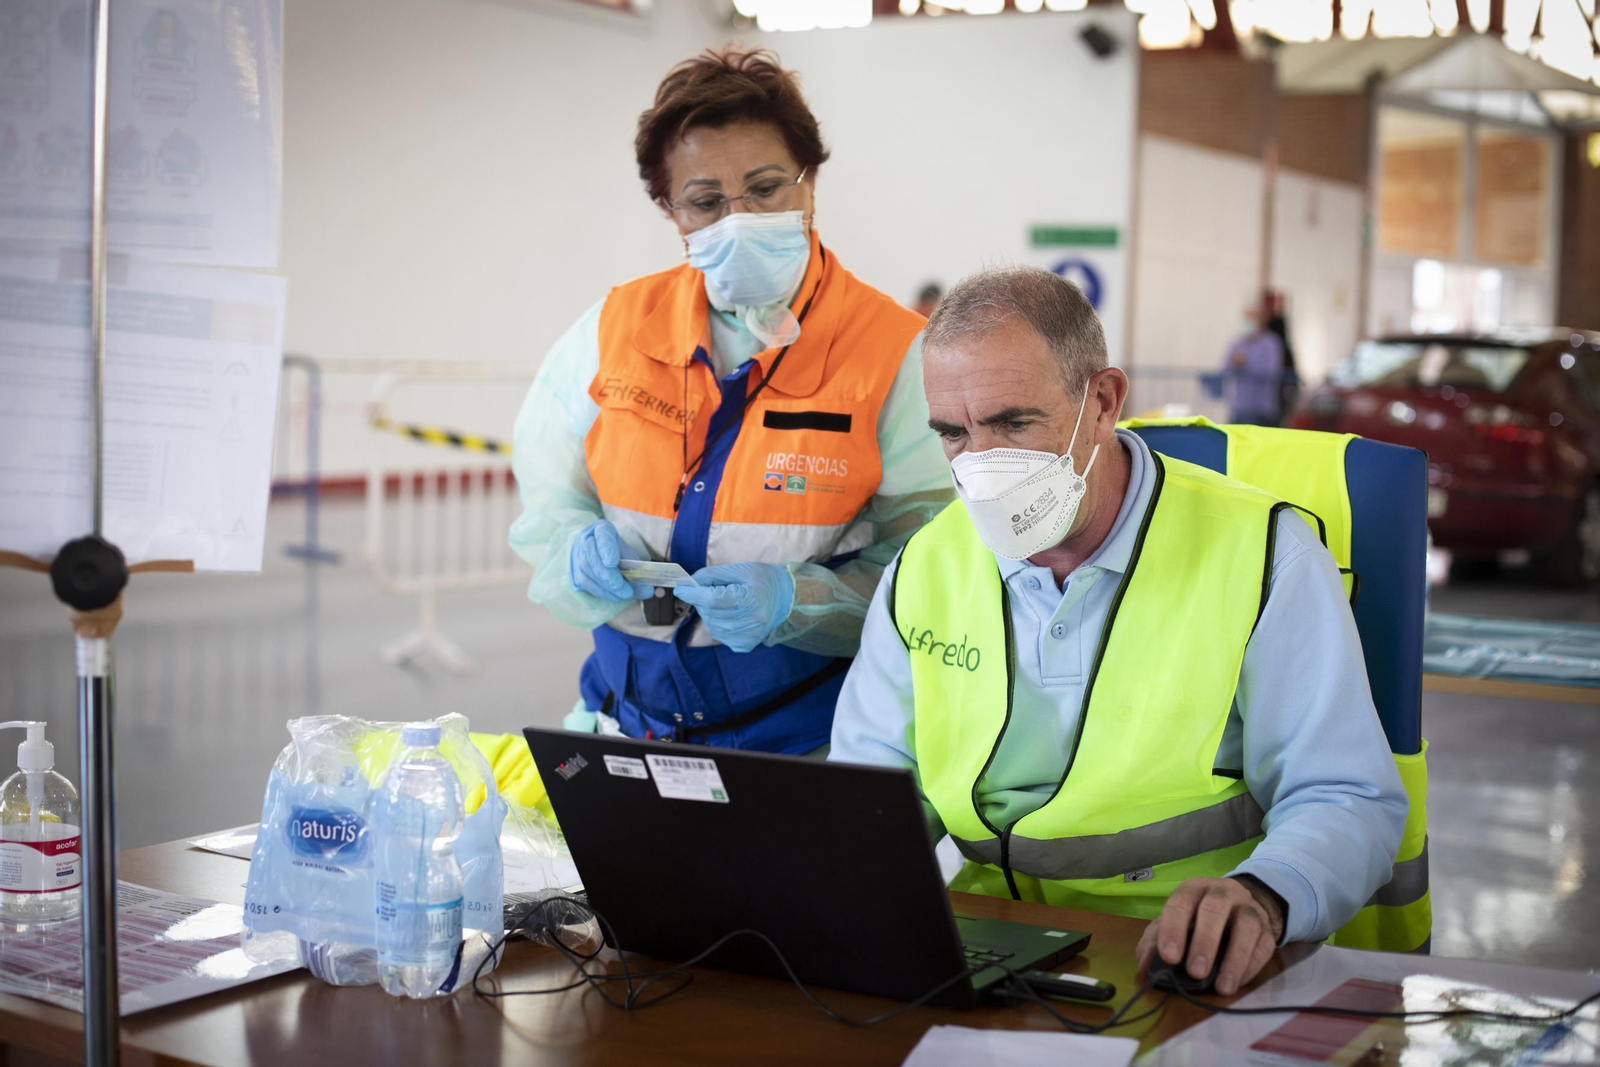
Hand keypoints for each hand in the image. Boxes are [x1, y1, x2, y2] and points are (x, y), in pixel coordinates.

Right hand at [568, 521, 651, 602]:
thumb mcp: (628, 554)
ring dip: (608, 587)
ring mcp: (577, 556)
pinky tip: (614, 596)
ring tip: (624, 595)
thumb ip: (637, 571)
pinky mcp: (574, 572)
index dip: (607, 549)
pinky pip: (586, 583)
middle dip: (611, 577)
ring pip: (589, 572)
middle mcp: (586, 540)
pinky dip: (601, 592)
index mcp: (601, 530)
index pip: (603, 535)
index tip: (613, 563)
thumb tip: (648, 591)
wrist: (595, 551)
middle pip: (594, 558)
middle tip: (627, 591)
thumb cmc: (615, 552)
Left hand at [672, 563, 794, 652]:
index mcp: (751, 599)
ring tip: (722, 602)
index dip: (693, 594)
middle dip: (700, 601)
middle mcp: (751, 621)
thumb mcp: (739, 569)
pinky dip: (716, 624)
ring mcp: (748, 636)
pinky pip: (719, 636)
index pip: (712, 599)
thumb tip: (689, 583)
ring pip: (711, 626)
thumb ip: (712, 575)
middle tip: (706, 591)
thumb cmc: (761, 579)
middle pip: (710, 613)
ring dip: (708, 613)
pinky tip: (728, 615)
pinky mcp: (745, 645)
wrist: (784, 599)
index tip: (681, 589)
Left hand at [1135, 876, 1283, 996]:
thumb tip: (1146, 966)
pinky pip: (1264, 945)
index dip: (1173, 929)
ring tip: (1222, 987)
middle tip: (1195, 972)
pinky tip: (1238, 982)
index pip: (1181, 903)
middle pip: (1214, 909)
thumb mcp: (1174, 923)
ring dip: (1234, 958)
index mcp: (1193, 889)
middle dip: (1205, 942)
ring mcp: (1248, 908)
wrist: (1240, 906)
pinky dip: (1252, 966)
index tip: (1169, 957)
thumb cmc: (1198, 917)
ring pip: (1246, 926)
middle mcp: (1222, 893)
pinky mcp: (1267, 929)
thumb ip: (1155, 942)